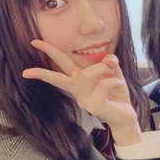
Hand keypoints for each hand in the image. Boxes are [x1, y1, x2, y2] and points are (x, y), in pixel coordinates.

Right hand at [22, 39, 140, 145]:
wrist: (126, 117)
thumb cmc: (116, 94)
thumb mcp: (114, 73)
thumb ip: (110, 62)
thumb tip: (109, 58)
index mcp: (79, 80)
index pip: (62, 64)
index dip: (50, 52)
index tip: (34, 42)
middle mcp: (78, 90)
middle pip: (58, 77)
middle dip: (45, 65)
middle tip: (33, 44)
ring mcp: (84, 100)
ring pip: (87, 75)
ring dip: (102, 68)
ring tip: (112, 70)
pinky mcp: (94, 106)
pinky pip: (104, 85)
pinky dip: (114, 80)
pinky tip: (119, 84)